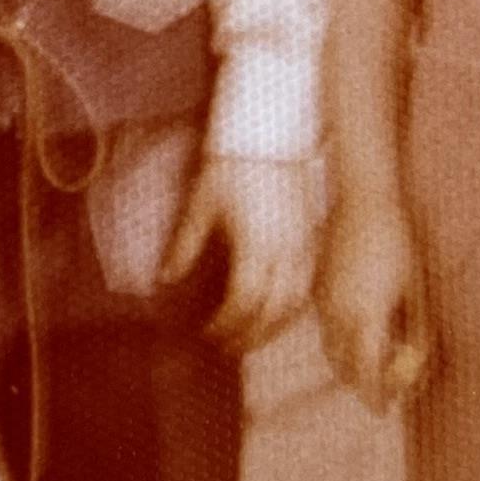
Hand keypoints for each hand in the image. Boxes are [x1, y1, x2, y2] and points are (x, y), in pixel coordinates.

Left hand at [163, 153, 316, 351]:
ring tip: (254, 337)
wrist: (270, 132)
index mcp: (256, 244)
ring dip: (276, 326)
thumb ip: (185, 245)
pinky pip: (309, 283)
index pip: (244, 301)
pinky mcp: (313, 236)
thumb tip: (166, 278)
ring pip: (297, 301)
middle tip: (231, 348)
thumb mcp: (201, 203)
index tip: (209, 333)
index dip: (228, 324)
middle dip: (252, 335)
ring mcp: (304, 244)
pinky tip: (278, 310)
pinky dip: (294, 305)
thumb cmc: (232, 164)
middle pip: (274, 311)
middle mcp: (286, 250)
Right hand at [317, 191, 431, 410]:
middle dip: (362, 385)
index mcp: (366, 315)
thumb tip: (416, 365)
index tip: (384, 410)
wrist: (363, 202)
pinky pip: (325, 328)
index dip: (376, 395)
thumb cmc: (400, 244)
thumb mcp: (417, 291)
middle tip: (381, 395)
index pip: (367, 373)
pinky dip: (340, 342)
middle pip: (344, 368)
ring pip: (331, 349)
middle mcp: (337, 314)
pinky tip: (358, 334)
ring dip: (349, 365)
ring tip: (371, 367)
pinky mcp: (317, 291)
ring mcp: (322, 302)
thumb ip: (416, 332)